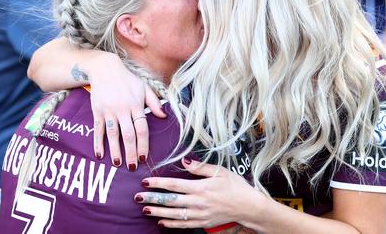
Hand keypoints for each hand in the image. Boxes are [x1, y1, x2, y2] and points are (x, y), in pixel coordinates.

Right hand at [87, 53, 164, 169]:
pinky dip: (98, 143)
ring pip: (113, 134)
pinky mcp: (97, 111)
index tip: (145, 158)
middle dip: (131, 152)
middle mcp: (122, 109)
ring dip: (115, 150)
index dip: (144, 145)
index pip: (142, 129)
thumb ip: (154, 103)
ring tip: (118, 164)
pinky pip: (98, 130)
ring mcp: (108, 111)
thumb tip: (164, 116)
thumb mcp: (144, 87)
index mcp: (136, 105)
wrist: (104, 68)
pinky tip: (100, 155)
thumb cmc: (127, 79)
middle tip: (133, 167)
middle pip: (128, 135)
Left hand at [135, 159, 265, 228]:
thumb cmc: (235, 186)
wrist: (248, 206)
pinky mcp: (203, 222)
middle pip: (170, 201)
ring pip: (174, 214)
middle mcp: (198, 202)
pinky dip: (171, 224)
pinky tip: (161, 221)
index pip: (174, 185)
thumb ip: (201, 167)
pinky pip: (183, 225)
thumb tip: (185, 161)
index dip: (158, 183)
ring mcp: (200, 214)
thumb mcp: (220, 171)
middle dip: (152, 198)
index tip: (145, 181)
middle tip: (137, 197)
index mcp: (201, 187)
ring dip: (158, 212)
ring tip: (144, 209)